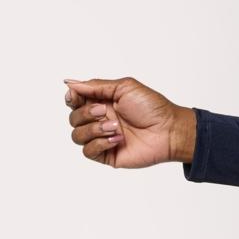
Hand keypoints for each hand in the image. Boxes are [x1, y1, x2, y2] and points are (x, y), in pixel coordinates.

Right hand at [63, 75, 191, 169]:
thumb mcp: (125, 87)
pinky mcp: (107, 154)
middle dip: (85, 114)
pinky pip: (87, 151)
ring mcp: (103, 138)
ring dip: (94, 129)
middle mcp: (100, 120)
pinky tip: (117, 139)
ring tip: (116, 127)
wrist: (169, 130)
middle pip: (73, 118)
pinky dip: (99, 144)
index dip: (71, 98)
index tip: (74, 97)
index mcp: (103, 103)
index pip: (75, 101)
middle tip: (104, 111)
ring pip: (77, 135)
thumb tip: (70, 83)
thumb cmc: (152, 107)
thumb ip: (96, 86)